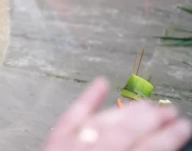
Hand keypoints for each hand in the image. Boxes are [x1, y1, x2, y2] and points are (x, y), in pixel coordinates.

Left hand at [41, 77, 191, 150]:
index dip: (167, 138)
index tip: (183, 127)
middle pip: (123, 135)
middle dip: (149, 120)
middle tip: (169, 110)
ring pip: (99, 126)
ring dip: (125, 112)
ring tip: (146, 104)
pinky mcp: (50, 147)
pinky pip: (69, 120)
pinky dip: (86, 101)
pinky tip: (100, 84)